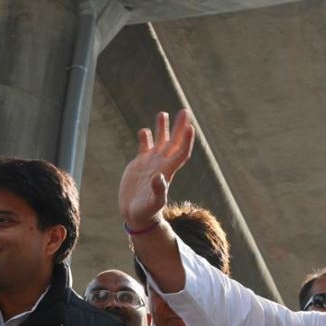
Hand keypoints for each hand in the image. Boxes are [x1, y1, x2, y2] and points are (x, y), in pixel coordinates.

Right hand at [118, 110, 195, 230]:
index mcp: (167, 171)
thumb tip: (158, 178)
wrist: (136, 214)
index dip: (186, 140)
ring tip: (163, 113)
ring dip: (163, 128)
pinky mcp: (140, 164)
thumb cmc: (147, 211)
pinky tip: (145, 131)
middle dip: (179, 127)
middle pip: (174, 142)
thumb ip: (158, 191)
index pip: (181, 152)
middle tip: (185, 111)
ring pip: (160, 141)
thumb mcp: (153, 203)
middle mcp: (161, 164)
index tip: (190, 127)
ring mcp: (151, 163)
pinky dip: (145, 138)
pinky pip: (144, 147)